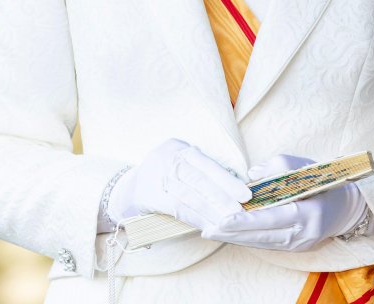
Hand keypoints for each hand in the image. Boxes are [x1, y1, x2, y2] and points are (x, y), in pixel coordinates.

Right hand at [106, 139, 250, 231]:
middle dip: (222, 196)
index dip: (227, 179)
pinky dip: (196, 218)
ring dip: (211, 211)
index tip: (245, 193)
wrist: (128, 188)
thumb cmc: (166, 175)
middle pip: (199, 180)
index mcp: (179, 148)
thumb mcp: (181, 162)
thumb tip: (236, 184)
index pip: (207, 164)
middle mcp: (168, 160)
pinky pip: (177, 209)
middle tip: (240, 210)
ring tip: (228, 221)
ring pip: (189, 196)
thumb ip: (203, 170)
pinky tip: (209, 226)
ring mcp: (158, 178)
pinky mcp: (150, 197)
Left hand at [201, 154, 368, 250]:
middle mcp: (304, 233)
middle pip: (262, 236)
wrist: (347, 207)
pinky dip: (248, 239)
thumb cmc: (324, 182)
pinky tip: (230, 234)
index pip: (272, 218)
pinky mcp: (296, 249)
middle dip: (233, 233)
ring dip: (236, 238)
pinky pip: (268, 244)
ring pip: (262, 243)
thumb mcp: (305, 167)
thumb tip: (252, 174)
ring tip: (213, 232)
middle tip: (208, 229)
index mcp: (309, 212)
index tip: (224, 218)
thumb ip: (278, 166)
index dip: (247, 220)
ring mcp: (300, 244)